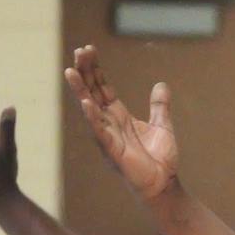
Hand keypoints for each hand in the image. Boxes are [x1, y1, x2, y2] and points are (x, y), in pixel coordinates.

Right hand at [65, 45, 178, 200]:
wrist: (164, 185)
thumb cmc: (160, 160)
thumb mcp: (162, 126)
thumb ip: (159, 106)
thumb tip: (161, 85)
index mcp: (118, 116)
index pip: (101, 87)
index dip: (95, 69)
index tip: (89, 49)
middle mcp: (109, 123)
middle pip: (92, 92)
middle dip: (85, 71)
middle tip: (79, 51)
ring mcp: (108, 136)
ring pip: (90, 109)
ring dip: (80, 90)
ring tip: (70, 71)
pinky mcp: (112, 151)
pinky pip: (100, 131)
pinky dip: (92, 117)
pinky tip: (85, 102)